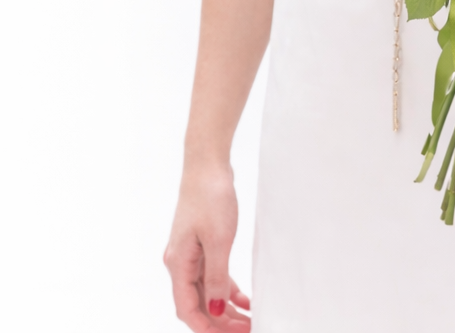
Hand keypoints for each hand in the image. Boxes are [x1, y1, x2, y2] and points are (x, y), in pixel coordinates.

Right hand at [164, 164, 250, 331]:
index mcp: (178, 264)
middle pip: (198, 304)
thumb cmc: (210, 197)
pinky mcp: (201, 244)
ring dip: (226, 309)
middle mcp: (180, 263)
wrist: (207, 164)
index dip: (207, 328)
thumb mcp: (218, 239)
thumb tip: (217, 310)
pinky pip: (213, 276)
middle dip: (220, 322)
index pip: (188, 309)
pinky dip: (228, 289)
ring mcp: (190, 254)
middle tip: (248, 330)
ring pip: (207, 292)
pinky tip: (245, 299)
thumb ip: (218, 277)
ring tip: (249, 320)